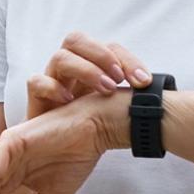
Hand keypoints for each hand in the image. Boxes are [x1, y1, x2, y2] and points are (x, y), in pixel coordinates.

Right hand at [26, 30, 152, 120]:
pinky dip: (52, 87)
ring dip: (86, 69)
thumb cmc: (90, 129)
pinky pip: (36, 82)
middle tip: (119, 79)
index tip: (143, 81)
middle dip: (102, 56)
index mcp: (90, 66)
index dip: (127, 59)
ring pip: (61, 57)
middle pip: (77, 40)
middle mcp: (69, 68)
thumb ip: (131, 98)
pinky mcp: (35, 100)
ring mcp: (51, 81)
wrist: (60, 153)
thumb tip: (158, 96)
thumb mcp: (114, 110)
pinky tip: (69, 101)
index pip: (108, 47)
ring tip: (105, 89)